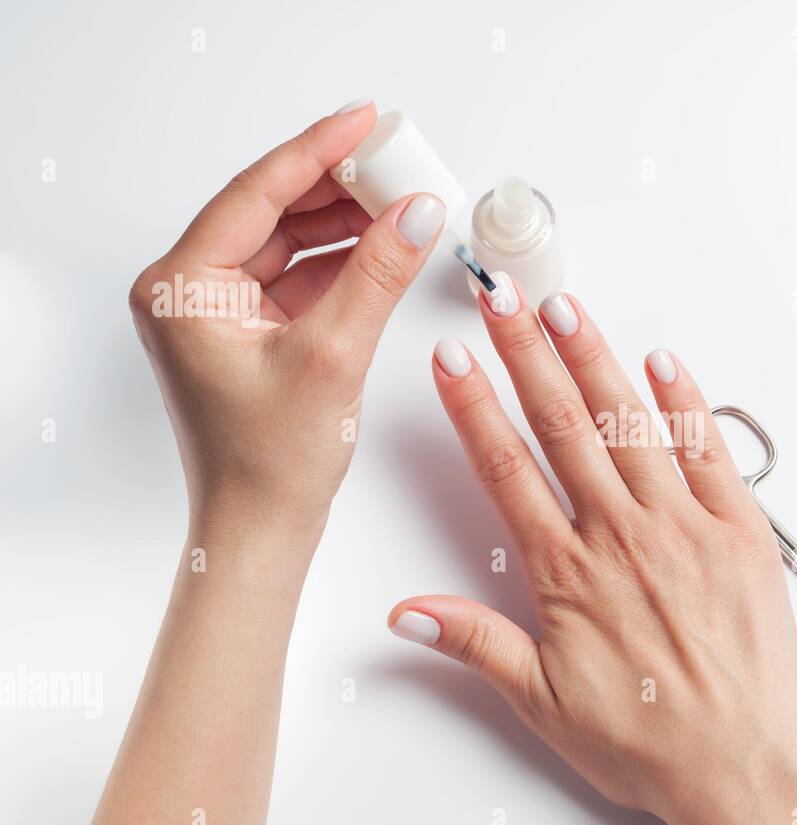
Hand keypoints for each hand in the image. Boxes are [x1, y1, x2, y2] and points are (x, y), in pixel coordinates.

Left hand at [80, 103, 447, 824]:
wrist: (262, 531)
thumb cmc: (269, 464)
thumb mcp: (332, 354)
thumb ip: (377, 274)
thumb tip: (415, 212)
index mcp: (182, 287)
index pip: (257, 194)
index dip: (317, 151)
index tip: (364, 122)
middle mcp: (189, 290)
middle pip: (272, 210)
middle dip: (337, 184)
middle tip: (394, 157)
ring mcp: (218, 310)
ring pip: (288, 240)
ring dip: (344, 221)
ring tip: (399, 197)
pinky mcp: (248, 331)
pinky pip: (299, 275)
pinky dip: (342, 260)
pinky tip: (383, 246)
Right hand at [389, 281, 796, 824]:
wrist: (739, 763)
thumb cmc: (646, 740)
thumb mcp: (541, 703)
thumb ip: (475, 644)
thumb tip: (406, 613)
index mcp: (567, 572)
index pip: (506, 468)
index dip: (475, 407)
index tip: (454, 358)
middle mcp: (622, 535)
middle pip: (563, 425)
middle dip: (528, 354)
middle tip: (502, 298)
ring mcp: (684, 525)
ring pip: (629, 425)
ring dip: (595, 360)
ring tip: (565, 308)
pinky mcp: (740, 530)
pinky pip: (708, 451)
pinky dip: (685, 403)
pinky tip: (662, 362)